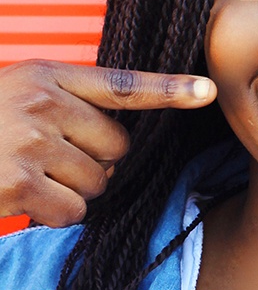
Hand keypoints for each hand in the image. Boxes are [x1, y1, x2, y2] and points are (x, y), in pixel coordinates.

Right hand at [0, 60, 216, 227]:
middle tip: (47, 156)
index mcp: (45, 75)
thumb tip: (121, 143)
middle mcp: (42, 103)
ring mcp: (30, 143)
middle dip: (92, 161)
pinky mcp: (20, 183)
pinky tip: (23, 197)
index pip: (121, 85)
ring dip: (71, 189)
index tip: (206, 91)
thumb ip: (69, 103)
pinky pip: (74, 211)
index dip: (168, 90)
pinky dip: (54, 214)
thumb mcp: (19, 94)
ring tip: (28, 174)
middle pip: (117, 148)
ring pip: (98, 182)